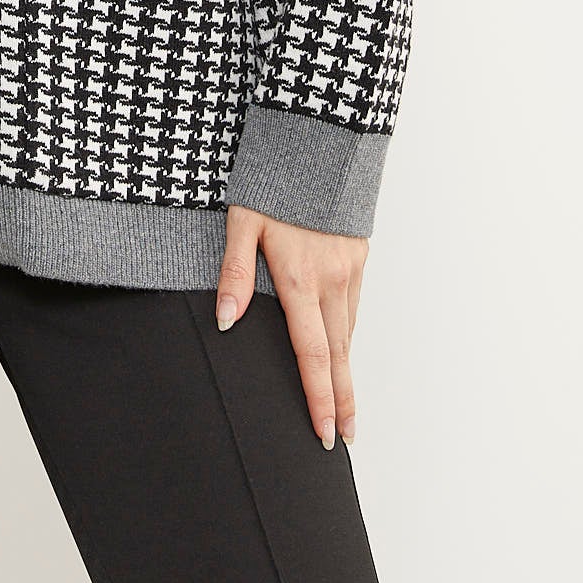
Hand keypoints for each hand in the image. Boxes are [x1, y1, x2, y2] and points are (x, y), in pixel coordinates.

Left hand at [216, 205, 366, 450]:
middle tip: (344, 439)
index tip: (324, 432)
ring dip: (348, 373)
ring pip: (348, 332)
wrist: (318, 142)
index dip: (320, 398)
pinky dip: (348, 337)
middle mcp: (330, 281)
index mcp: (299, 280)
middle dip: (343, 401)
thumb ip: (233, 273)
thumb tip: (225, 322)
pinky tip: (342, 351)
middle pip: (339, 355)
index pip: (312, 355)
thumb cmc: (272, 181)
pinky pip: (352, 307)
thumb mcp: (241, 222)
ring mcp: (348, 269)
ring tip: (346, 407)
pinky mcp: (356, 255)